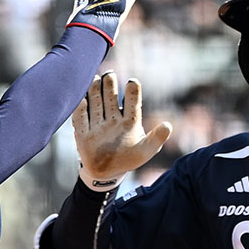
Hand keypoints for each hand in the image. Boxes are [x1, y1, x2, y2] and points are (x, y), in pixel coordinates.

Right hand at [73, 72, 171, 189]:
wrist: (106, 173)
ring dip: (94, 91)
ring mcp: (97, 124)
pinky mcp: (83, 133)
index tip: (133, 82)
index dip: (132, 93)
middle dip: (109, 85)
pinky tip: (81, 99)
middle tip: (110, 74)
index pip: (132, 103)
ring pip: (95, 104)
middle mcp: (112, 118)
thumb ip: (156, 139)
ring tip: (95, 79)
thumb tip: (168, 125)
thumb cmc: (128, 158)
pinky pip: (80, 119)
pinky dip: (80, 109)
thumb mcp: (145, 151)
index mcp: (129, 121)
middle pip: (110, 98)